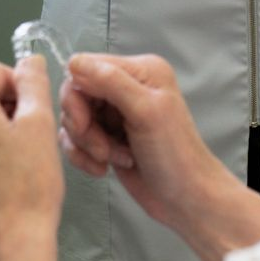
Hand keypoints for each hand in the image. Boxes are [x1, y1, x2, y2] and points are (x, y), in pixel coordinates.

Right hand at [58, 53, 227, 236]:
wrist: (185, 199)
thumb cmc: (173, 154)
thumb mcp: (145, 111)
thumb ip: (111, 82)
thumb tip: (74, 61)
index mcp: (139, 70)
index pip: (86, 68)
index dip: (77, 96)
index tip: (84, 124)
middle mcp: (126, 86)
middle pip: (76, 95)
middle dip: (83, 126)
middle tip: (103, 148)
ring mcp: (115, 114)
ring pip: (74, 120)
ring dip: (87, 144)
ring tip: (114, 158)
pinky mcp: (106, 138)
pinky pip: (76, 141)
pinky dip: (84, 156)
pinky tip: (104, 169)